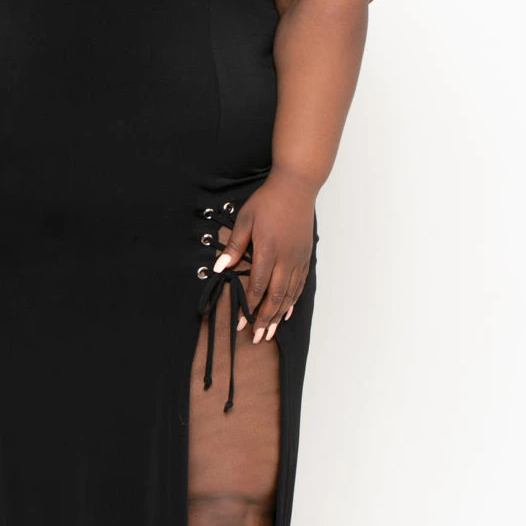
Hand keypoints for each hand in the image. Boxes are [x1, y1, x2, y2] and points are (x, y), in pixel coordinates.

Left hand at [212, 170, 317, 342]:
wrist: (296, 188)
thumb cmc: (268, 202)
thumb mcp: (245, 219)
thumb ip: (234, 246)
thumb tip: (220, 268)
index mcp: (267, 250)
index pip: (257, 286)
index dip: (249, 307)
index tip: (240, 322)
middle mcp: (285, 259)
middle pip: (275, 296)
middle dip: (264, 319)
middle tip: (256, 337)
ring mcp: (297, 259)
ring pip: (289, 295)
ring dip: (278, 316)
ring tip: (269, 333)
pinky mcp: (305, 257)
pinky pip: (300, 285)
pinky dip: (293, 302)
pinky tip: (286, 313)